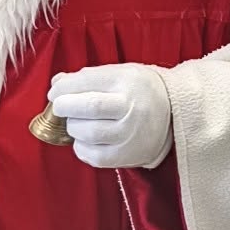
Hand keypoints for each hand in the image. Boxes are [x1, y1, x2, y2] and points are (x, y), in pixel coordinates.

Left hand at [49, 64, 172, 170]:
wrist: (174, 116)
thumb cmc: (139, 92)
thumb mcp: (120, 74)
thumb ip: (88, 77)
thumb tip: (57, 83)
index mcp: (128, 81)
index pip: (88, 81)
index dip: (64, 88)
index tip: (54, 92)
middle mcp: (131, 108)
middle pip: (89, 107)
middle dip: (65, 106)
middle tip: (59, 107)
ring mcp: (129, 134)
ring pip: (87, 132)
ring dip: (73, 127)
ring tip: (77, 123)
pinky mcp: (125, 156)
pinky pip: (92, 155)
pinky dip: (81, 147)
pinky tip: (85, 139)